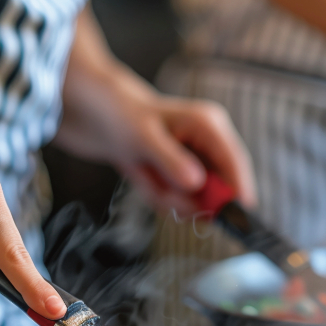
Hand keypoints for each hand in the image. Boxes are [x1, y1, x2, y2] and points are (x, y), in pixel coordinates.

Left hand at [54, 65, 256, 215]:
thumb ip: (171, 161)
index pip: (235, 163)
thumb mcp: (143, 137)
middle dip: (190, 199)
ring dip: (167, 197)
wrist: (87, 108)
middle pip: (218, 187)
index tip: (235, 217)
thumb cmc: (118, 112)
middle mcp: (206, 143)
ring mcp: (192, 160)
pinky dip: (158, 196)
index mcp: (209, 126)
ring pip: (194, 198)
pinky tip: (142, 178)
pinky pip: (176, 199)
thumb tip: (197, 184)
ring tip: (144, 176)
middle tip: (164, 195)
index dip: (238, 191)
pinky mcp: (176, 173)